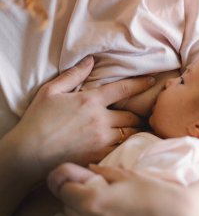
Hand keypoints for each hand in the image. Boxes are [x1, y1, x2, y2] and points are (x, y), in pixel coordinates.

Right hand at [7, 56, 154, 180]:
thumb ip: (73, 75)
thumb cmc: (38, 120)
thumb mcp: (51, 91)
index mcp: (90, 100)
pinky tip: (128, 143)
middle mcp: (101, 119)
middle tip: (143, 112)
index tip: (152, 81)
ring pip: (131, 132)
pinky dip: (127, 144)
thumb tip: (90, 60)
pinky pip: (123, 148)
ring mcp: (102, 139)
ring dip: (136, 129)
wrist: (28, 153)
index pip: (123, 89)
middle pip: (132, 115)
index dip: (141, 84)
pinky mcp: (100, 155)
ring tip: (139, 128)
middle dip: (139, 113)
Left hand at [48, 163, 189, 215]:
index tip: (78, 178)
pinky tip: (104, 212)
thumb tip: (91, 168)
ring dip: (78, 209)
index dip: (69, 182)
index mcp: (91, 199)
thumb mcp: (126, 175)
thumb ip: (104, 172)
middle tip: (88, 187)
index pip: (64, 190)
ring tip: (98, 200)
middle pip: (66, 206)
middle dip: (73, 195)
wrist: (168, 213)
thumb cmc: (149, 191)